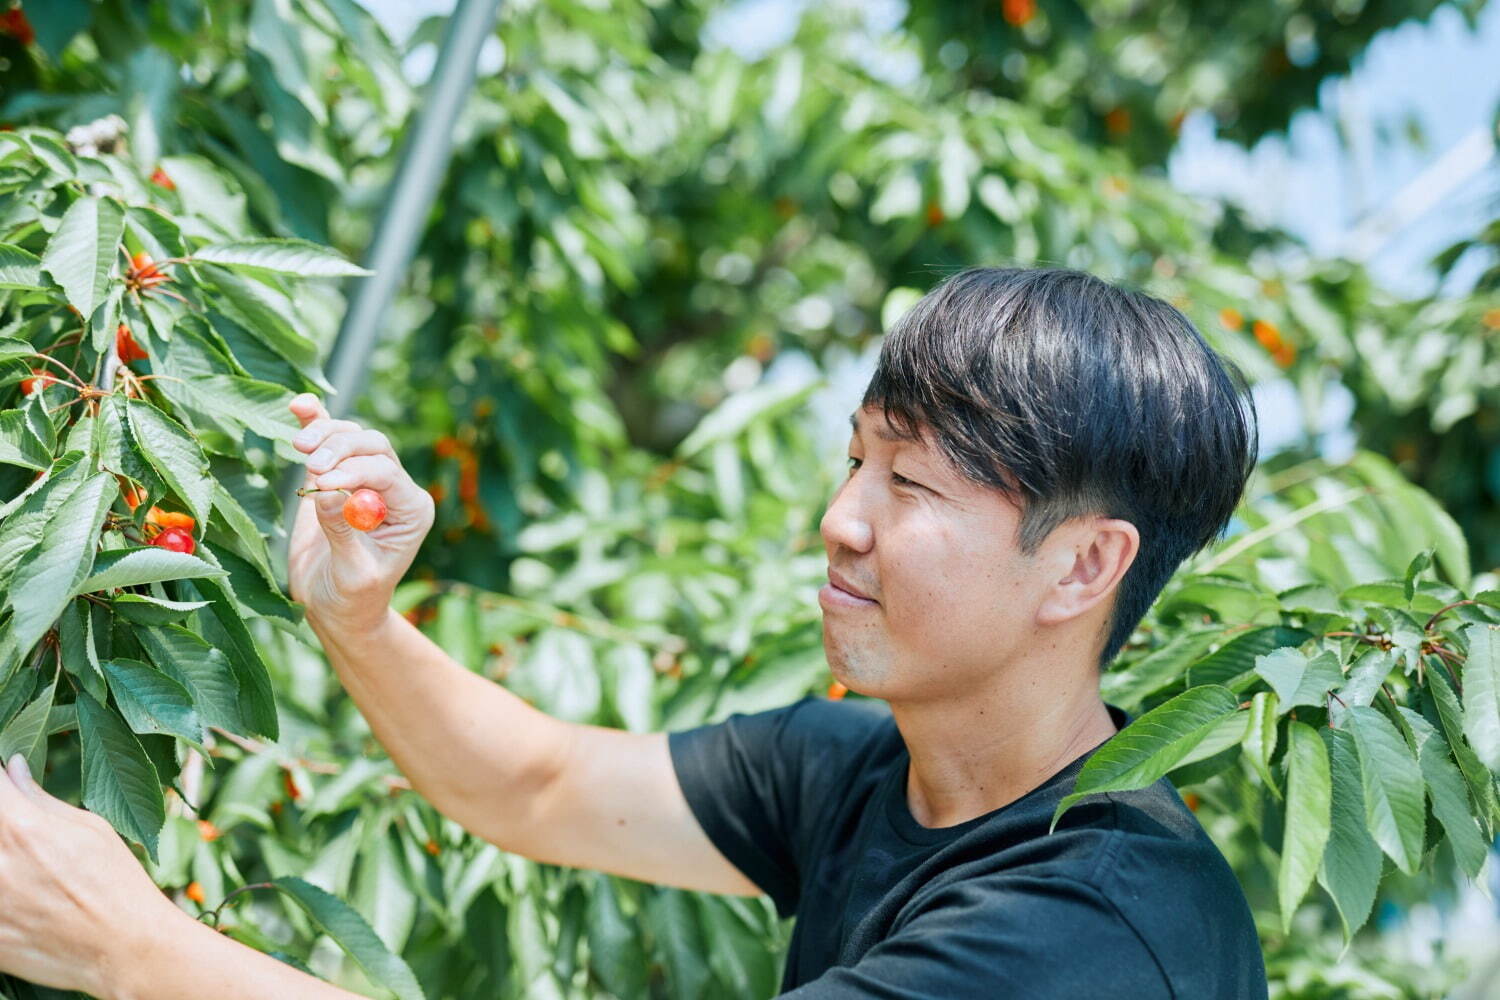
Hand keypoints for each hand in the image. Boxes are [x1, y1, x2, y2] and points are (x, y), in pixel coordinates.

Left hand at [0, 754, 179, 997]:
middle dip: (3, 823)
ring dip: (2, 857)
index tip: (6, 786)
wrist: (125, 949)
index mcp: (24, 829)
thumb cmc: (117, 883)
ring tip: (24, 870)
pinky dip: (2, 896)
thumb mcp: (91, 830)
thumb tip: (12, 767)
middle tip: (18, 834)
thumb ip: (40, 800)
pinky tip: (22, 897)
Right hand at [287, 394, 434, 630]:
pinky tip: (299, 405)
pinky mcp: (335, 475)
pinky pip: (330, 441)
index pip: (386, 473)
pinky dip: (316, 422)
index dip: (354, 471)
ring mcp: (366, 478)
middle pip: (373, 446)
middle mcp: (394, 489)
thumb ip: (343, 533)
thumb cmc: (353, 598)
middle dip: (341, 449)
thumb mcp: (353, 574)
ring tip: (301, 447)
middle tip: (311, 468)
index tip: (320, 483)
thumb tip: (327, 492)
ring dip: (326, 434)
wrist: (336, 607)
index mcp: (412, 510)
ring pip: (352, 437)